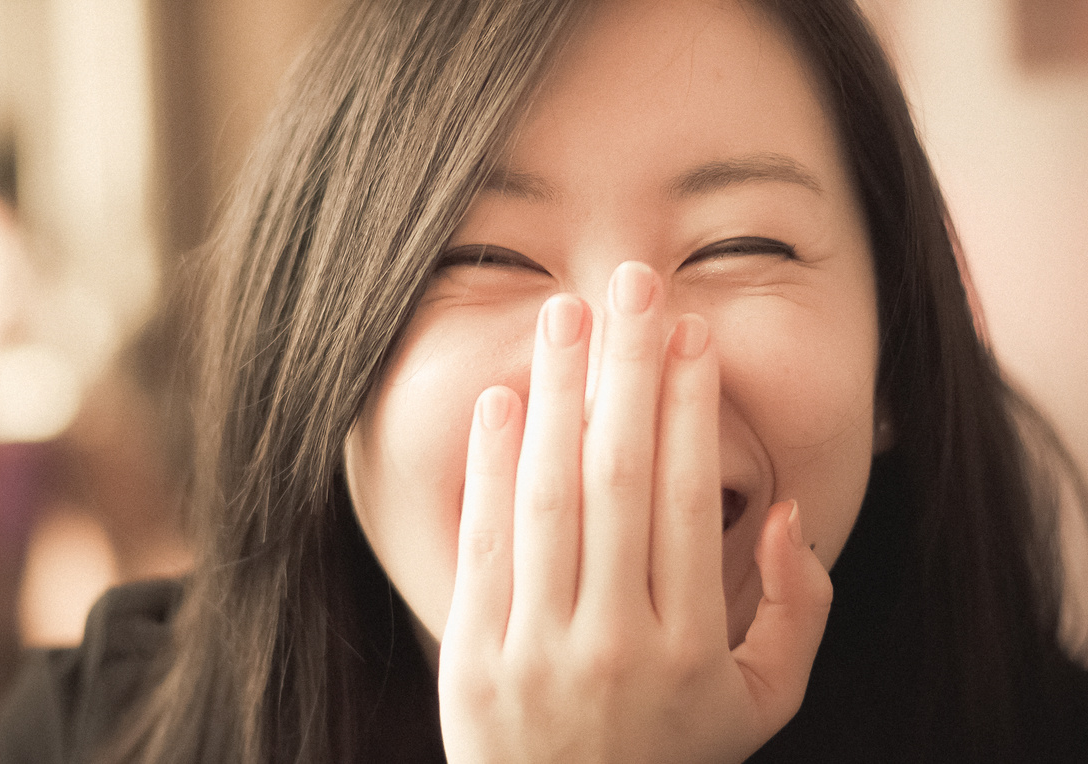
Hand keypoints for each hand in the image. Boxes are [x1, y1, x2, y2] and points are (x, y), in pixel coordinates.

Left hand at [437, 262, 832, 762]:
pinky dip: (489, 466)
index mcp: (688, 646)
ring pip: (548, 496)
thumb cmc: (669, 757)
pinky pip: (484, 542)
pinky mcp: (473, 652)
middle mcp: (614, 639)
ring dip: (559, 395)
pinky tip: (502, 397)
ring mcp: (538, 645)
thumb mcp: (760, 704)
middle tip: (633, 284)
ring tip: (566, 314)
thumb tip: (784, 517)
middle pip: (617, 477)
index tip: (690, 332)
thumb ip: (796, 615)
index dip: (689, 406)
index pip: (685, 499)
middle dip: (627, 370)